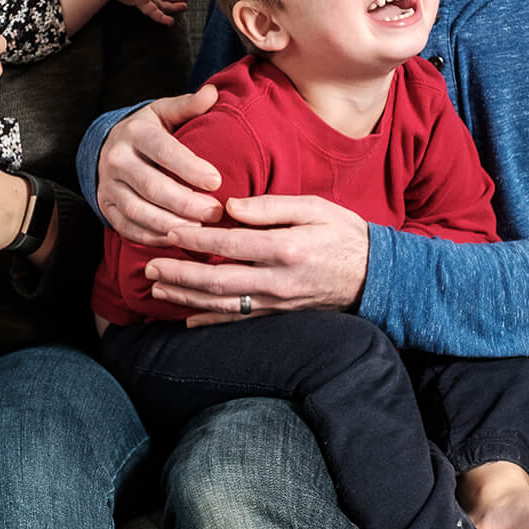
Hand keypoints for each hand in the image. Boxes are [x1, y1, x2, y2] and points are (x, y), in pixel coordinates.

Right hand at [98, 85, 224, 244]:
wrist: (109, 146)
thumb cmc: (149, 130)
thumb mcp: (164, 112)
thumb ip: (188, 105)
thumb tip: (212, 93)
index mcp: (135, 132)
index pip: (163, 151)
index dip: (189, 167)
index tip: (216, 181)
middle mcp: (116, 158)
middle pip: (152, 186)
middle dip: (185, 202)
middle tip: (215, 212)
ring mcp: (108, 184)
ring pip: (138, 210)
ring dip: (169, 223)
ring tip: (199, 230)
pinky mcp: (105, 205)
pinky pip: (126, 227)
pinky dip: (151, 237)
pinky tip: (176, 240)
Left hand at [144, 194, 369, 326]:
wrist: (377, 275)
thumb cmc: (344, 233)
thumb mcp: (314, 207)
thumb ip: (271, 207)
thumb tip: (231, 208)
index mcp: (285, 249)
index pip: (229, 243)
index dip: (195, 238)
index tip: (169, 231)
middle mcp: (278, 281)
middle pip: (218, 281)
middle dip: (180, 275)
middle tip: (150, 268)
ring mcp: (279, 303)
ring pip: (223, 305)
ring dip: (188, 298)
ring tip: (159, 288)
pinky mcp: (282, 315)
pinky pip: (241, 321)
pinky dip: (211, 320)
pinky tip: (188, 318)